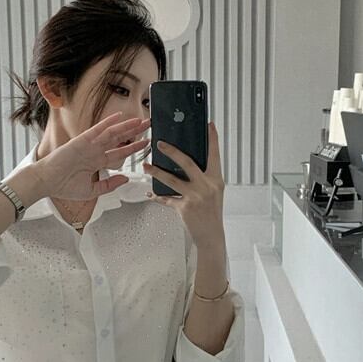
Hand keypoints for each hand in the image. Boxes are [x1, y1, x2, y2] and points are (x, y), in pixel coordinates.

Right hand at [37, 112, 150, 200]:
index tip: (146, 143)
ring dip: (126, 126)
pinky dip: (108, 122)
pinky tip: (119, 116)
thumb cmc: (65, 187)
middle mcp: (95, 151)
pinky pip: (97, 129)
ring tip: (141, 121)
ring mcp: (89, 145)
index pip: (119, 152)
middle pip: (119, 139)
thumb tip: (126, 179)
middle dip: (135, 132)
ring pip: (112, 133)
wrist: (47, 183)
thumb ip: (109, 185)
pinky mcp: (81, 141)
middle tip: (148, 124)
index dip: (133, 147)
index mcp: (97, 162)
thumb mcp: (92, 190)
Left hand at [143, 121, 224, 247]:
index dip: (212, 139)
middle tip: (160, 143)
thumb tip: (188, 163)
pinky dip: (157, 197)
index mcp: (216, 180)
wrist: (211, 236)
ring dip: (156, 172)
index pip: (214, 155)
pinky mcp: (184, 208)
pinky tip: (150, 194)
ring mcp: (195, 197)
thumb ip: (205, 178)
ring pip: (171, 179)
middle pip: (187, 162)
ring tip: (146, 166)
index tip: (209, 125)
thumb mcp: (214, 192)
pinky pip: (166, 199)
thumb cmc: (212, 213)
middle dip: (172, 151)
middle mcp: (207, 186)